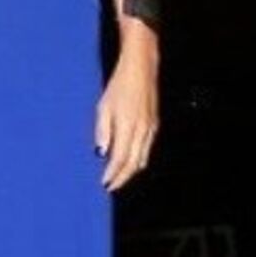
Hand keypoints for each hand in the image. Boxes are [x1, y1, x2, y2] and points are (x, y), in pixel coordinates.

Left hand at [94, 44, 158, 190]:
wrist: (141, 70)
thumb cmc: (119, 86)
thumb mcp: (104, 107)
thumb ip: (102, 131)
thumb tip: (100, 153)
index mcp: (128, 127)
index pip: (120, 159)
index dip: (113, 174)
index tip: (104, 184)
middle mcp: (142, 131)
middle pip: (133, 163)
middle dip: (122, 178)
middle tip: (111, 186)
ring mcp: (150, 129)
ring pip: (142, 158)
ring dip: (131, 172)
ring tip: (118, 178)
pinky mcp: (154, 125)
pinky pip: (147, 149)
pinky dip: (138, 160)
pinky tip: (130, 162)